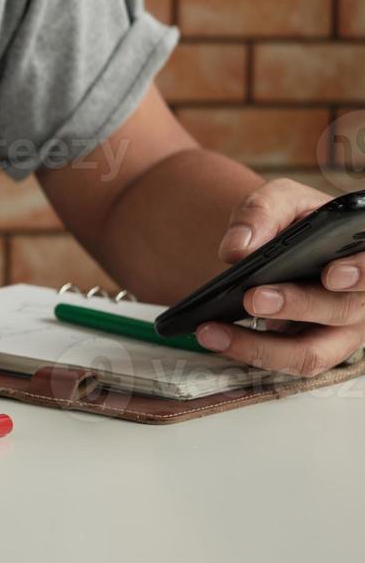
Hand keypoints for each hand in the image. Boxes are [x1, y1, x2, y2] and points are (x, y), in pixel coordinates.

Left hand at [194, 178, 364, 376]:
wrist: (278, 242)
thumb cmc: (291, 220)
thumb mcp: (279, 200)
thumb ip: (262, 213)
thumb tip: (236, 249)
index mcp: (364, 253)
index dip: (360, 273)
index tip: (331, 274)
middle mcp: (360, 297)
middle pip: (341, 311)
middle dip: (296, 306)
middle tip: (253, 298)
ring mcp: (337, 330)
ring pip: (310, 353)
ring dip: (260, 346)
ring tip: (211, 330)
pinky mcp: (309, 348)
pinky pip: (284, 362)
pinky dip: (247, 351)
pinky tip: (213, 335)